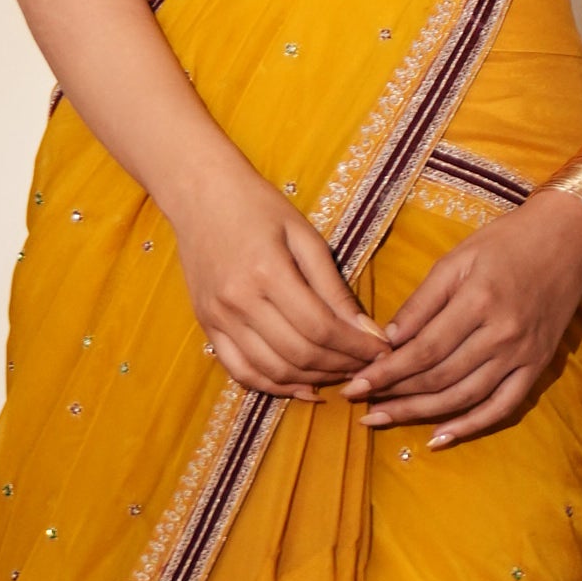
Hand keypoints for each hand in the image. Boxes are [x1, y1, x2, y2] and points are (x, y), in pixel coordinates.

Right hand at [172, 164, 386, 398]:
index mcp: (268, 272)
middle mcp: (239, 301)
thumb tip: (367, 331)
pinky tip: (301, 386)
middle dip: (341, 366)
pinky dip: (273, 386)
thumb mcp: (305, 236)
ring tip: (340, 374)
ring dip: (312, 380)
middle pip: (299, 354)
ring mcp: (219, 318)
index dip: (356, 347)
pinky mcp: (207, 326)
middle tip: (367, 365)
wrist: (200, 194)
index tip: (381, 351)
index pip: (321, 327)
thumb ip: (334, 286)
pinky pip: (241, 371)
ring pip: (272, 370)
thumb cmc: (259, 207)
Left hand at [346, 191, 581, 443]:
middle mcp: (502, 334)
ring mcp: (522, 355)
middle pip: (439, 378)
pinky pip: (502, 407)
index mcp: (478, 301)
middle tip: (360, 405)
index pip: (422, 350)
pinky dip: (470, 426)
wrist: (567, 241)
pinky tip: (439, 438)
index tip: (354, 384)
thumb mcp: (457, 259)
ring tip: (384, 419)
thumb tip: (388, 341)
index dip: (385, 372)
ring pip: (464, 397)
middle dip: (395, 395)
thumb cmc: (506, 243)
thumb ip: (422, 302)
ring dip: (420, 414)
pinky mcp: (537, 367)